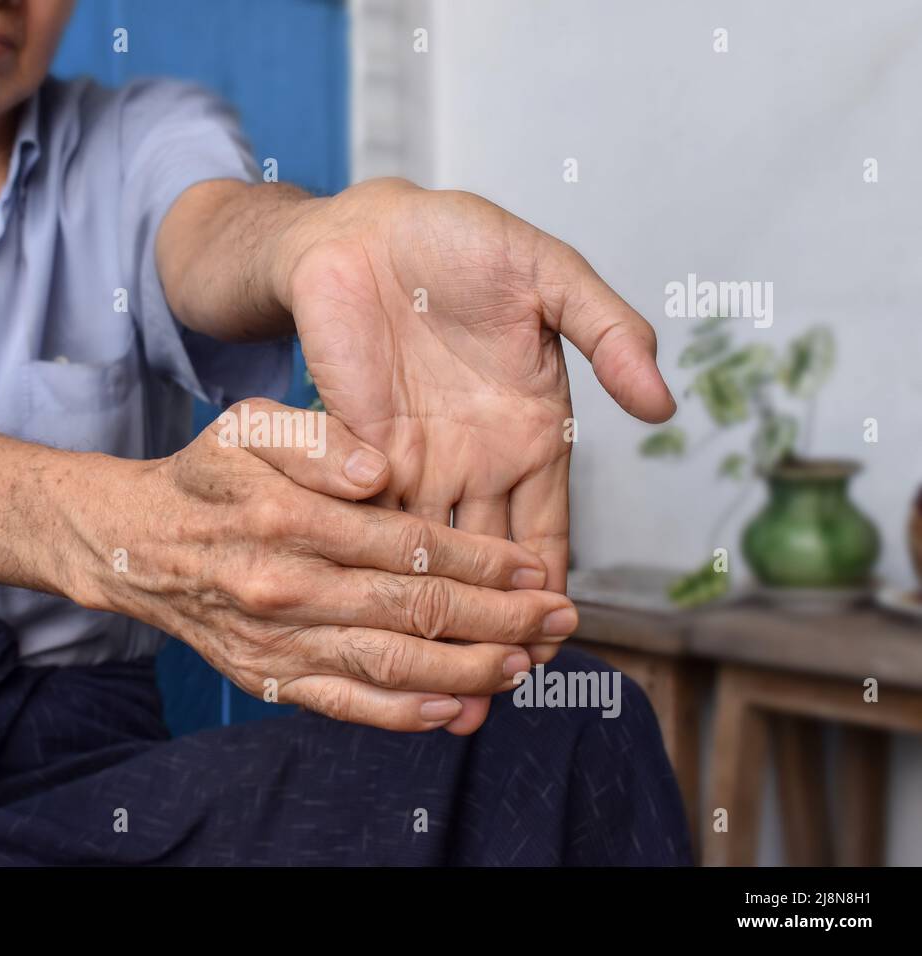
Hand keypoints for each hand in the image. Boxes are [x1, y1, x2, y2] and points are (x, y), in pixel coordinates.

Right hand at [73, 399, 577, 732]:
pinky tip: (457, 711)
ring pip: (393, 665)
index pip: (411, 545)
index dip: (483, 562)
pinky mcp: (269, 678)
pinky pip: (346, 705)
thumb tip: (383, 472)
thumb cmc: (205, 479)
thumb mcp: (248, 427)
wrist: (137, 547)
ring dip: (471, 671)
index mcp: (290, 518)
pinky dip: (405, 714)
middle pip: (416, 611)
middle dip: (501, 620)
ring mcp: (279, 641)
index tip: (535, 568)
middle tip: (560, 620)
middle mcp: (287, 587)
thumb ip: (317, 440)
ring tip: (527, 664)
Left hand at [283, 178, 675, 730]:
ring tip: (435, 692)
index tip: (548, 649)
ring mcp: (410, 461)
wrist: (364, 229)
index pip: (543, 533)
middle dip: (487, 634)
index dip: (546, 591)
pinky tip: (373, 622)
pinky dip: (372, 573)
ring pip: (425, 562)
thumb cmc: (462, 245)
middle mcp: (469, 462)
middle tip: (486, 704)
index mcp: (528, 432)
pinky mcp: (351, 449)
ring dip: (430, 622)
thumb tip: (663, 403)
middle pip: (483, 568)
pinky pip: (365, 522)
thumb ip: (611, 329)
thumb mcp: (552, 276)